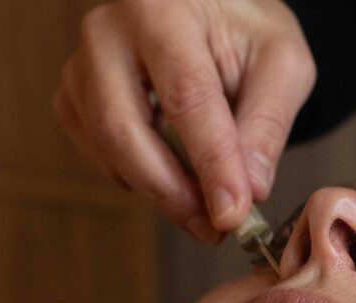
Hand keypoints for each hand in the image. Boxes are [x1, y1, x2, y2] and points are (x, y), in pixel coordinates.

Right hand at [54, 0, 314, 242]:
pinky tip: (176, 179)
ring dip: (161, 194)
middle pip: (124, 129)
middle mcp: (108, 31)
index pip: (186, 97)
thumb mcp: (281, 65)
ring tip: (208, 209)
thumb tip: (251, 190)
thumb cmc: (245, 32)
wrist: (208, 14)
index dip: (211, 163)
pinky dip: (140, 181)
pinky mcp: (74, 99)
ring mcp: (81, 67)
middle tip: (217, 227)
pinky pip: (100, 157)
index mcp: (162, 8)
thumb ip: (267, 124)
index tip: (233, 213)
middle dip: (174, 193)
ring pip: (108, 150)